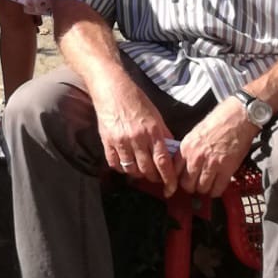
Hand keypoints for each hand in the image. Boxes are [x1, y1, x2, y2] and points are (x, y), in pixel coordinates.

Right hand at [91, 73, 178, 193]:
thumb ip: (164, 134)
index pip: (163, 161)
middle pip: (147, 170)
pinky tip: (126, 164)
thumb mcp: (156, 115)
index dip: (168, 178)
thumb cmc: (136, 99)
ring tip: (141, 170)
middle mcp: (137, 138)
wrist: (112, 89)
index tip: (171, 188)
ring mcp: (120, 141)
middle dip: (154, 178)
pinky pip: (115, 164)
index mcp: (152, 131)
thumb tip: (171, 151)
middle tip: (157, 178)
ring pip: (131, 170)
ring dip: (138, 174)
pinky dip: (121, 168)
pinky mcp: (107, 141)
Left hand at [176, 100, 257, 198]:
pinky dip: (217, 191)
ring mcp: (211, 164)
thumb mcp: (196, 133)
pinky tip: (218, 187)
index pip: (174, 172)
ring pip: (202, 189)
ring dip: (205, 190)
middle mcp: (196, 157)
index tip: (181, 183)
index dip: (178, 180)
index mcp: (186, 147)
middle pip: (187, 184)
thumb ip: (189, 149)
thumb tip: (185, 162)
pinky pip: (217, 189)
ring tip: (208, 185)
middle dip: (191, 187)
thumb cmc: (219, 121)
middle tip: (196, 185)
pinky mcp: (226, 169)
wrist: (238, 117)